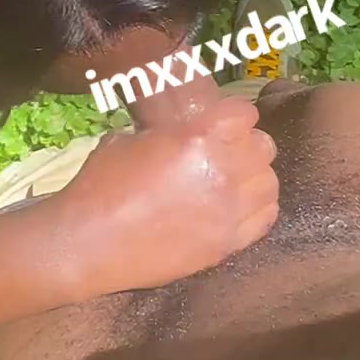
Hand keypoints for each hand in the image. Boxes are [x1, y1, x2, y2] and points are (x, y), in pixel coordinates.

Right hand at [54, 82, 278, 302]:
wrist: (89, 242)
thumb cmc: (100, 183)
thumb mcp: (130, 139)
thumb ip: (168, 133)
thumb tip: (180, 132)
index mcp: (198, 137)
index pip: (244, 115)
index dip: (232, 117)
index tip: (220, 123)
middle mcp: (223, 171)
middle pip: (264, 147)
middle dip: (245, 145)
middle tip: (224, 152)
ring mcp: (229, 211)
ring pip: (269, 183)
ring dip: (254, 177)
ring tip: (231, 181)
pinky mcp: (227, 244)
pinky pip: (265, 218)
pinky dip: (256, 208)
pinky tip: (234, 208)